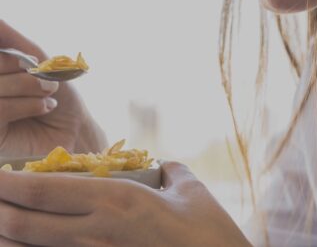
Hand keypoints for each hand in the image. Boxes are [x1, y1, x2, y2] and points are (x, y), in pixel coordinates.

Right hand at [0, 20, 106, 155]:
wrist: (75, 127)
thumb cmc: (57, 92)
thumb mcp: (38, 61)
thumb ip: (10, 40)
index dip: (11, 57)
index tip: (35, 63)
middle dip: (24, 71)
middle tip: (48, 81)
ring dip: (31, 87)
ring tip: (49, 94)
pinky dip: (28, 105)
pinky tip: (45, 107)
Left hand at [0, 162, 251, 246]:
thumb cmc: (207, 230)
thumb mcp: (191, 188)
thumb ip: (171, 169)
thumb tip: (162, 165)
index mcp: (117, 201)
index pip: (47, 190)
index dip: (14, 182)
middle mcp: (97, 232)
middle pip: (27, 223)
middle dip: (0, 207)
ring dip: (9, 234)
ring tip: (3, 218)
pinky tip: (29, 243)